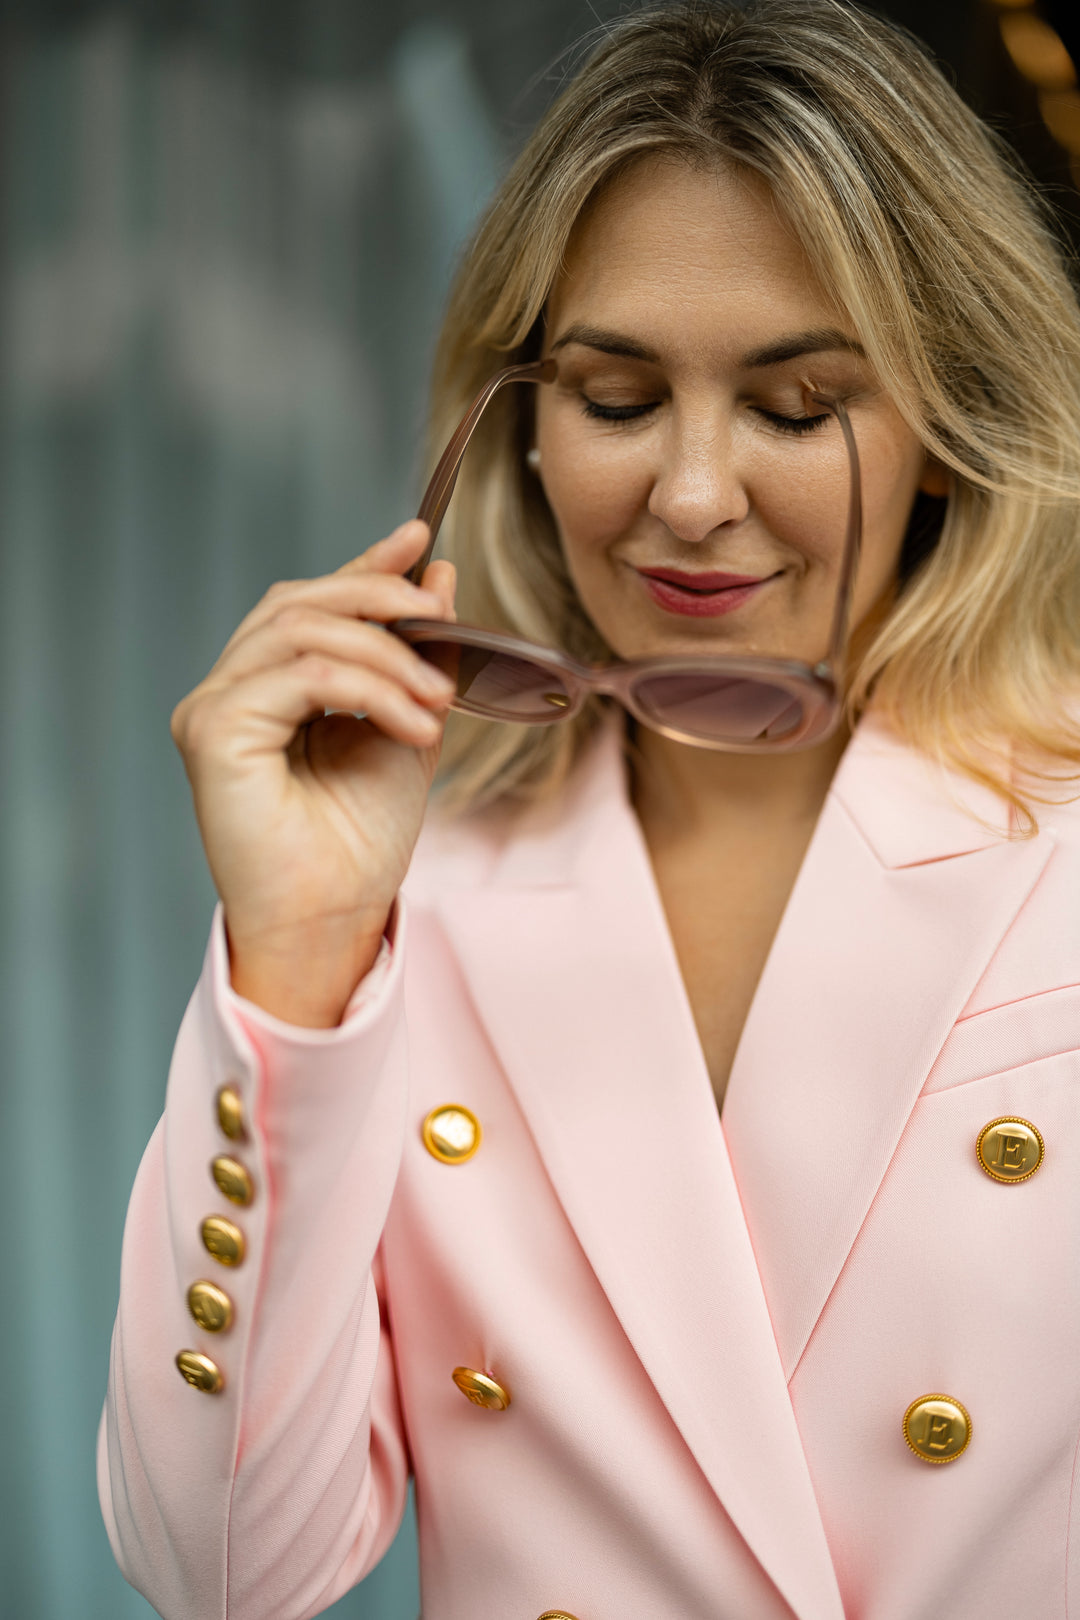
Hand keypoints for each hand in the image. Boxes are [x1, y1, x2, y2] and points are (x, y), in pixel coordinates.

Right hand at [171, 521, 455, 1024]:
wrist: (335, 918)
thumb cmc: (359, 843)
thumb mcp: (404, 728)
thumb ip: (414, 656)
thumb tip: (439, 575)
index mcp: (264, 689)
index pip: (309, 605)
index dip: (363, 567)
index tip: (420, 539)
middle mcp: (228, 691)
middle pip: (300, 603)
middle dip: (381, 599)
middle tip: (443, 619)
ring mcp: (213, 708)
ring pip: (304, 633)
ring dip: (388, 654)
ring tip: (438, 697)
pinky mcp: (214, 731)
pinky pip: (302, 675)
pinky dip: (369, 687)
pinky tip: (412, 719)